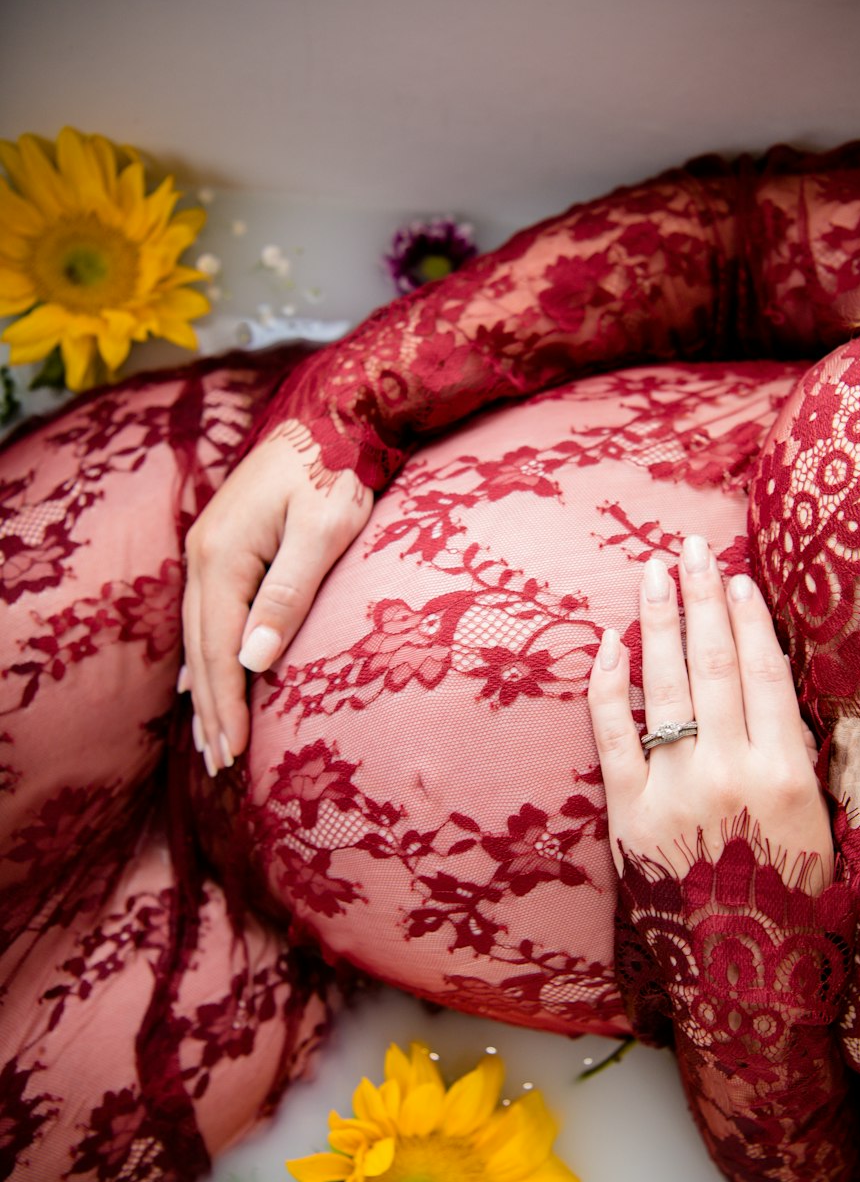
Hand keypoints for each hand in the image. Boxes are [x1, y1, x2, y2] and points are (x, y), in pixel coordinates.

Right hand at [181, 428, 373, 773]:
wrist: (333, 415)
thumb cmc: (337, 472)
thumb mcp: (322, 533)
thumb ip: (288, 595)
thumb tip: (254, 659)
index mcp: (224, 555)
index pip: (220, 648)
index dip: (226, 705)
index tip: (234, 754)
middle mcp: (204, 555)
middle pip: (202, 649)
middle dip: (211, 710)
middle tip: (220, 766)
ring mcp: (209, 549)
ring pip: (201, 635)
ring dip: (206, 690)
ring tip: (211, 740)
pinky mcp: (224, 546)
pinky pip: (206, 615)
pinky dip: (204, 656)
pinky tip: (199, 681)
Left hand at [588, 535, 832, 891]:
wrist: (737, 973)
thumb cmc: (785, 901)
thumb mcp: (813, 826)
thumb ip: (793, 758)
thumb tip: (766, 693)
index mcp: (782, 776)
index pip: (761, 674)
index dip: (749, 621)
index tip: (738, 580)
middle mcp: (725, 773)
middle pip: (711, 665)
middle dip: (700, 599)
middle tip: (690, 548)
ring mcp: (670, 790)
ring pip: (662, 686)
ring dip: (658, 622)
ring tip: (652, 572)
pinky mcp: (625, 812)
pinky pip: (611, 733)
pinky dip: (608, 684)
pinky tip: (610, 643)